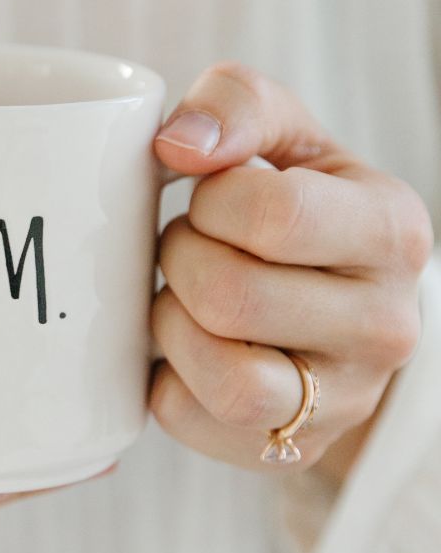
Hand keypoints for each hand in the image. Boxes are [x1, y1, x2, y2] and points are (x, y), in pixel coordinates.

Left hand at [149, 62, 432, 476]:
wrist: (332, 306)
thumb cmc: (298, 209)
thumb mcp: (286, 137)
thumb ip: (238, 105)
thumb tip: (176, 144)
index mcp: (392, 232)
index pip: (274, 215)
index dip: (211, 200)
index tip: (211, 198)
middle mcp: (386, 327)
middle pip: (233, 298)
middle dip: (182, 258)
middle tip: (189, 244)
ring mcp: (340, 401)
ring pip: (224, 378)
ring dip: (173, 322)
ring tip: (185, 294)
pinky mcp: (282, 448)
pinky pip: (185, 416)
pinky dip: (161, 373)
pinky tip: (184, 344)